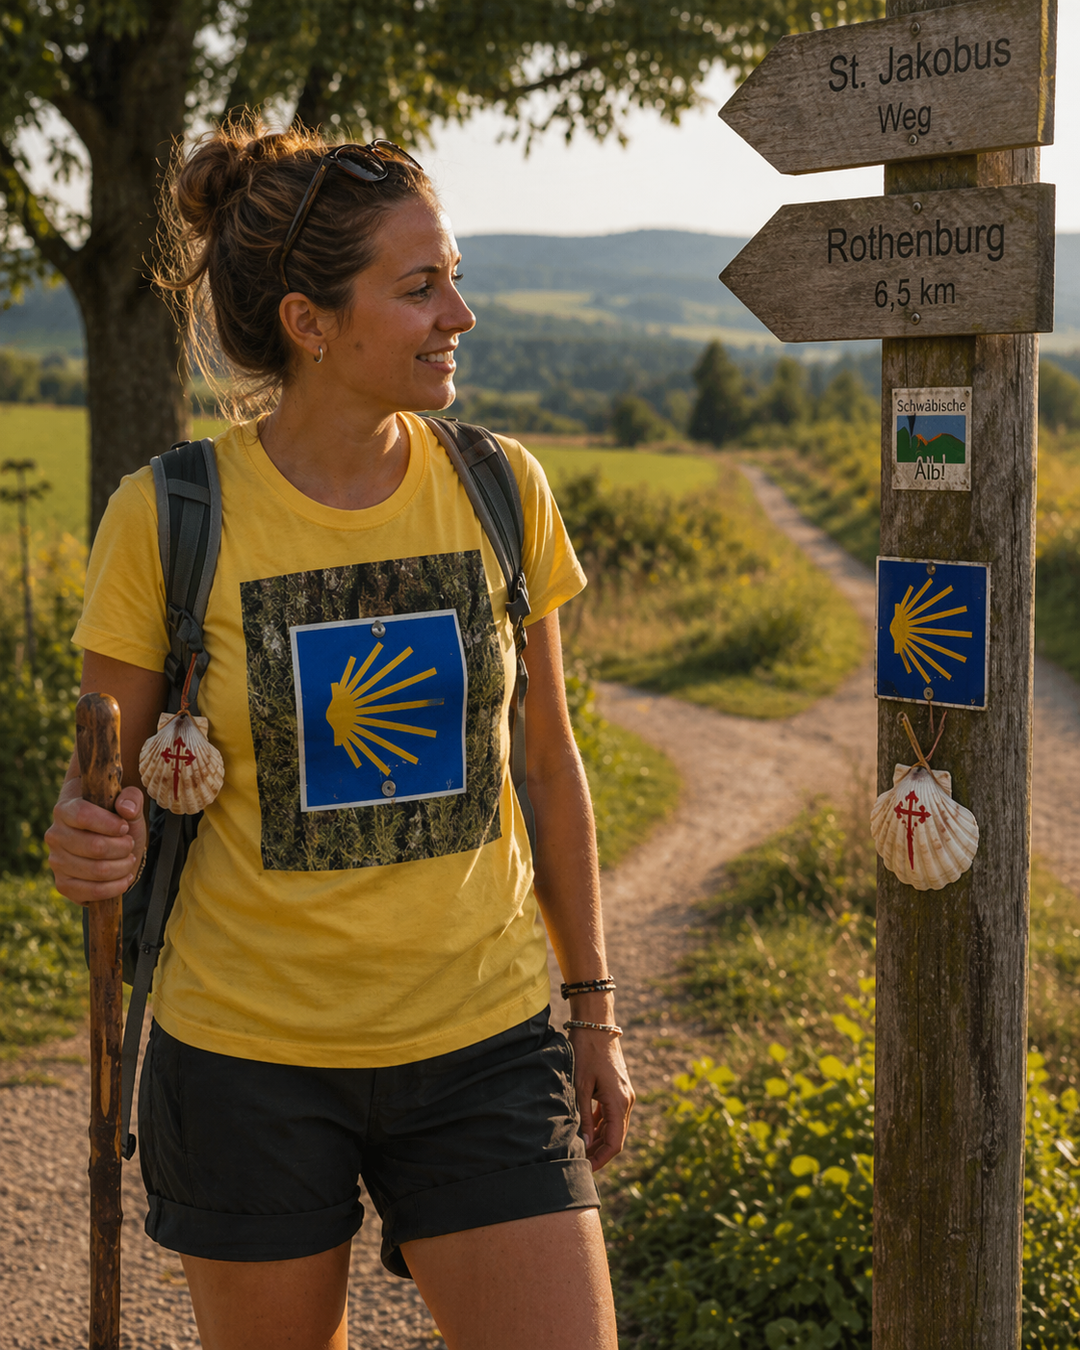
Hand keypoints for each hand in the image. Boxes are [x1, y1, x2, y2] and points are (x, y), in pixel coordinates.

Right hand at [46, 777, 147, 905]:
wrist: (105, 841)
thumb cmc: (115, 819)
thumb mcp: (128, 802)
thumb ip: (131, 798)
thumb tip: (126, 809)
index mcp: (65, 810)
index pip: (83, 816)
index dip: (110, 824)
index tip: (124, 827)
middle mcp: (55, 836)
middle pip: (95, 847)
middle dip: (123, 847)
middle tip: (130, 843)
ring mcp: (56, 862)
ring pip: (97, 871)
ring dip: (123, 867)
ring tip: (128, 859)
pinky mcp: (63, 884)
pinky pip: (92, 892)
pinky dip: (115, 887)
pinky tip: (124, 877)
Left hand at [568, 1027, 634, 1170]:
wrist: (596, 1025)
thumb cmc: (586, 1053)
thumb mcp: (580, 1086)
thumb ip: (583, 1117)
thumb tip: (584, 1144)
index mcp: (619, 1103)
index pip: (614, 1143)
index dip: (600, 1160)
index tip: (585, 1169)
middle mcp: (627, 1101)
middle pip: (615, 1138)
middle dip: (598, 1152)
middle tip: (578, 1162)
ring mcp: (625, 1095)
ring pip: (613, 1126)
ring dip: (599, 1139)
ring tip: (579, 1149)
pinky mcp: (619, 1089)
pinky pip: (611, 1114)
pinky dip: (600, 1124)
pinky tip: (585, 1129)